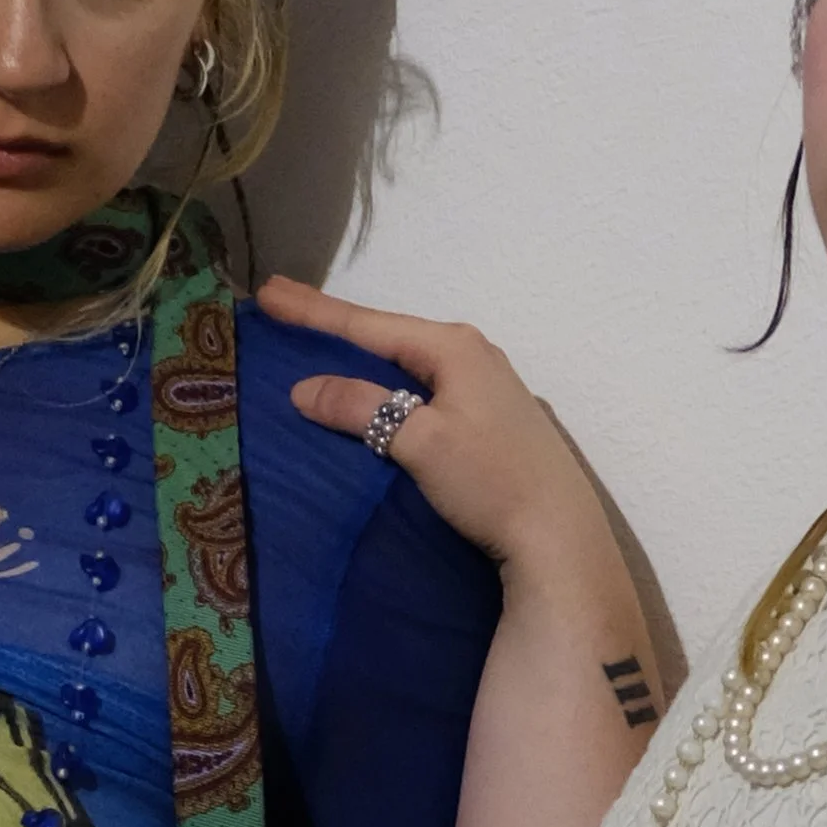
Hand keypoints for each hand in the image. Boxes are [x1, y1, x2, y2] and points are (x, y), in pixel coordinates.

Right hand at [259, 274, 619, 595]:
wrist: (558, 533)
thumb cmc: (490, 481)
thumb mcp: (419, 441)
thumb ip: (361, 408)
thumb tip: (305, 389)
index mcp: (453, 347)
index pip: (368, 324)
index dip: (314, 312)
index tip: (267, 293)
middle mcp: (472, 354)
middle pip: (388, 336)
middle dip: (336, 327)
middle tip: (284, 309)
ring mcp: (485, 386)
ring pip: (407, 362)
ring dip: (363, 355)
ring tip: (320, 345)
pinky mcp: (491, 419)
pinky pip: (424, 387)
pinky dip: (389, 383)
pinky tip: (374, 388)